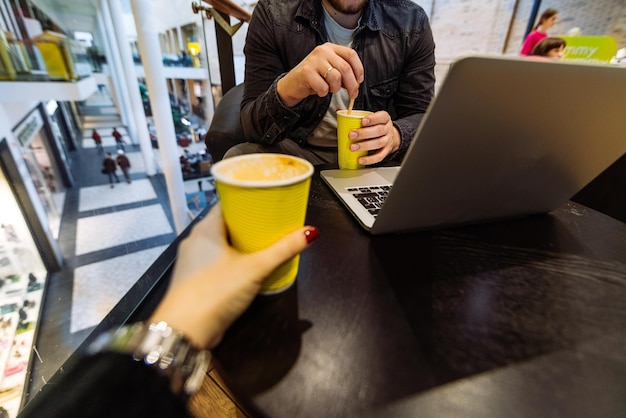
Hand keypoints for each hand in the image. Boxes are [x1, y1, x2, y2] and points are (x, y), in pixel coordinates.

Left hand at [149, 204, 317, 348]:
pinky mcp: (195, 278)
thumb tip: (311, 232)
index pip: (228, 202)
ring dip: (241, 242)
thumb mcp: (255, 268)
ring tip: (265, 242)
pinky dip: (233, 258)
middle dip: (249, 222)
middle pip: (226, 223)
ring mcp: (193, 260)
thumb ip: (283, 250)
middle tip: (273, 222)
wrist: (186, 330)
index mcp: (206, 228)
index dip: (248, 199)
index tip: (268, 200)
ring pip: (221, 243)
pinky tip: (249, 265)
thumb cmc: (217, 290)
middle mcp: (195, 239)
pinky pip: (216, 260)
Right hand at [277, 42, 363, 106]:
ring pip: (336, 77)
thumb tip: (357, 82)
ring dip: (336, 88)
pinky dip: (324, 93)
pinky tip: (319, 90)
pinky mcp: (306, 72)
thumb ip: (343, 72)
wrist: (292, 83)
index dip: (358, 69)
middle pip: (345, 68)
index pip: (351, 54)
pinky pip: (323, 86)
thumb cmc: (314, 77)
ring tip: (330, 89)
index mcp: (331, 48)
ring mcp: (314, 60)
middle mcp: (323, 51)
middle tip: (352, 94)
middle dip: (352, 85)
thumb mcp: (330, 70)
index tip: (359, 81)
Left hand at [348, 110, 399, 164]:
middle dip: (364, 133)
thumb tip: (339, 110)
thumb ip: (356, 115)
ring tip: (353, 147)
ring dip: (364, 146)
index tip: (363, 121)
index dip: (373, 119)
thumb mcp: (371, 118)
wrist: (390, 136)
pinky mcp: (386, 151)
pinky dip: (369, 159)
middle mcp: (388, 129)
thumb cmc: (376, 126)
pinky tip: (360, 160)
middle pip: (378, 131)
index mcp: (384, 119)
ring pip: (378, 143)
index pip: (381, 117)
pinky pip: (379, 156)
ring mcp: (387, 141)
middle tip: (351, 135)